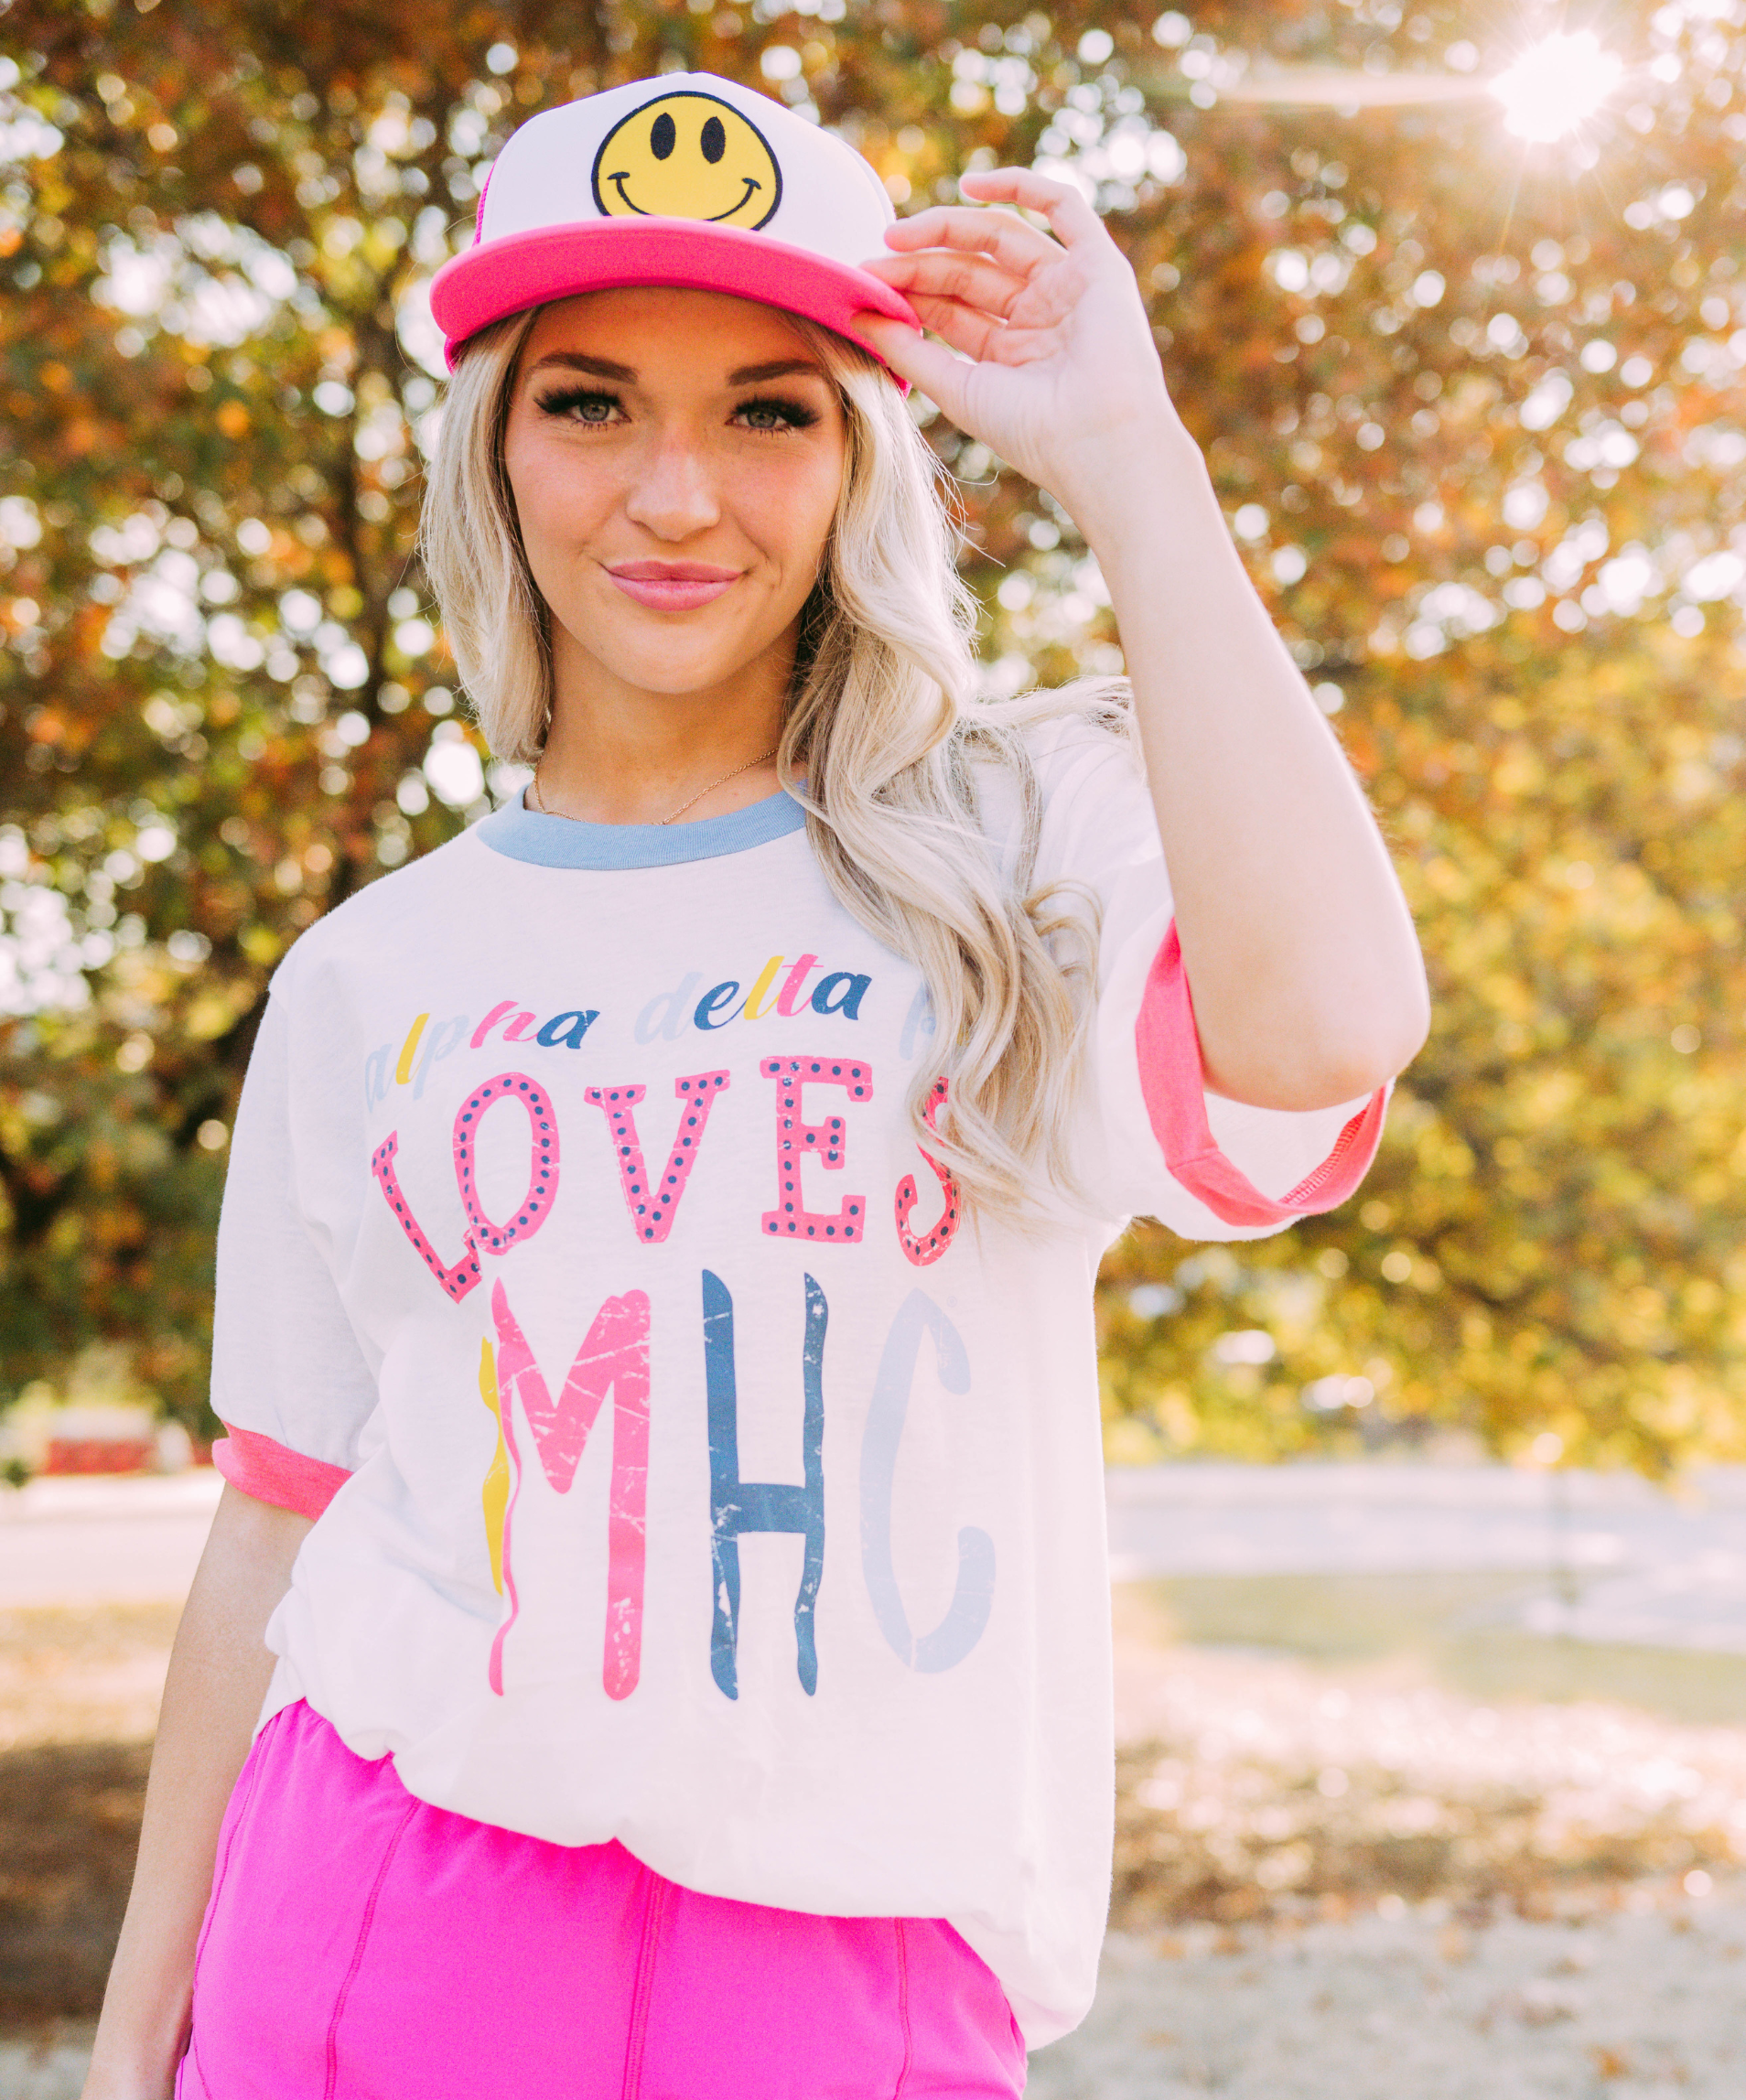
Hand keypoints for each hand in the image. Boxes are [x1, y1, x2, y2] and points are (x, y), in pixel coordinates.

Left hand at [853, 167, 1191, 527]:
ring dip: (949, 229)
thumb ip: (909, 353)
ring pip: (1001, 238)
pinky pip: (1063, 207)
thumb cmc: (1031, 431)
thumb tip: (858, 315)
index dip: (909, 291)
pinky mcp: (1098, 265)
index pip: (951, 307)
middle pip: (970, 271)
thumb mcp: (956, 389)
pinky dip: (1022, 187)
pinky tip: (972, 185)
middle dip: (921, 262)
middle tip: (875, 258)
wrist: (1096, 440)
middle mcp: (1039, 317)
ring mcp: (1069, 288)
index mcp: (1009, 353)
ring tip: (899, 235)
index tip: (865, 285)